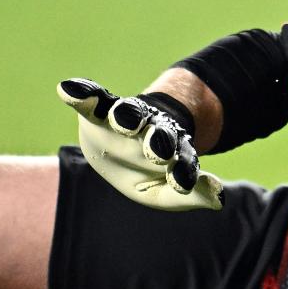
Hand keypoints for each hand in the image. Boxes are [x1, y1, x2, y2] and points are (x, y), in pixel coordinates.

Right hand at [58, 79, 222, 210]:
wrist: (128, 140)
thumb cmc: (148, 173)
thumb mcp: (165, 192)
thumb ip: (190, 195)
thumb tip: (220, 199)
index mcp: (170, 153)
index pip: (181, 161)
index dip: (184, 171)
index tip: (186, 183)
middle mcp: (150, 132)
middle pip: (157, 134)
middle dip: (159, 142)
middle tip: (161, 152)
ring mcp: (125, 119)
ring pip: (129, 114)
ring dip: (128, 116)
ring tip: (123, 119)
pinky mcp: (101, 108)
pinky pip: (92, 98)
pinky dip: (81, 92)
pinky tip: (67, 89)